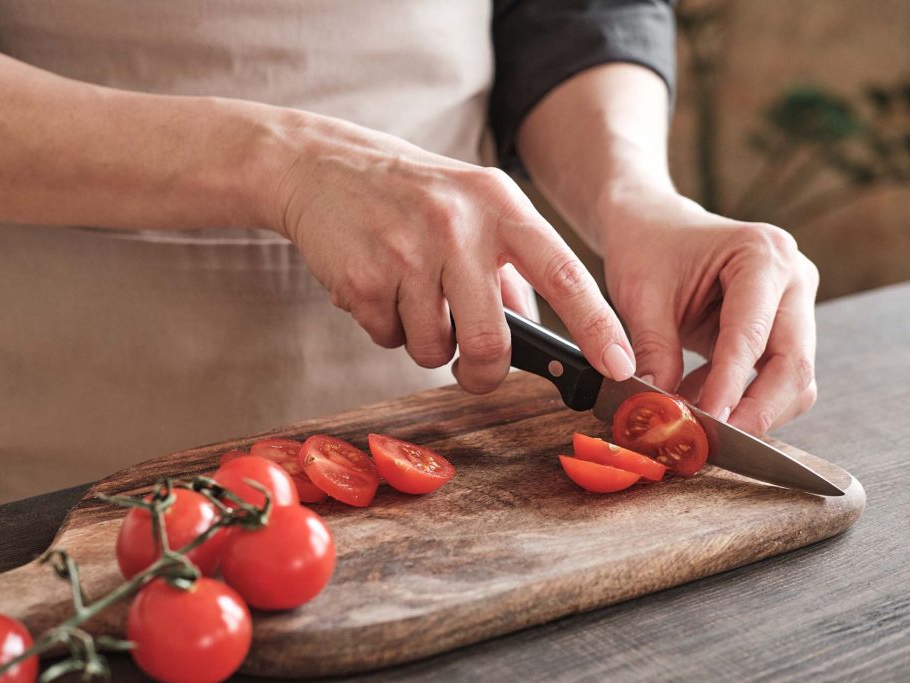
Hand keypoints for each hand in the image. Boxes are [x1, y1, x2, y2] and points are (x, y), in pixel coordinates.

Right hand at [271, 112, 635, 392]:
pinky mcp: (363, 277)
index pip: (565, 273)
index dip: (598, 326)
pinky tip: (377, 286)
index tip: (621, 366)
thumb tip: (536, 335)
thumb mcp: (472, 207)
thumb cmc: (409, 194)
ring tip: (408, 295)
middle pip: (491, 340)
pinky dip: (385, 327)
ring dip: (425, 342)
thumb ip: (510, 267)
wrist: (323, 166)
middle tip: (473, 370)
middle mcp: (458, 225)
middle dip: (483, 372)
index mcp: (500, 205)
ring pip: (434, 348)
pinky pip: (389, 338)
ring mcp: (408, 251)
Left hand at [599, 189, 818, 434]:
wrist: (653, 224)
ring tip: (693, 414)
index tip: (707, 422)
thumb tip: (659, 410)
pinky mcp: (783, 327)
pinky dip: (740, 398)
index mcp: (762, 255)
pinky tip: (695, 396)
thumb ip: (652, 350)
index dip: (730, 385)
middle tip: (715, 441)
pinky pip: (775, 376)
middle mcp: (793, 277)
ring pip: (794, 379)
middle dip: (756, 411)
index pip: (752, 335)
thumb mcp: (639, 295)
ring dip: (750, 409)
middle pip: (794, 364)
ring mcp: (794, 303)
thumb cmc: (647, 248)